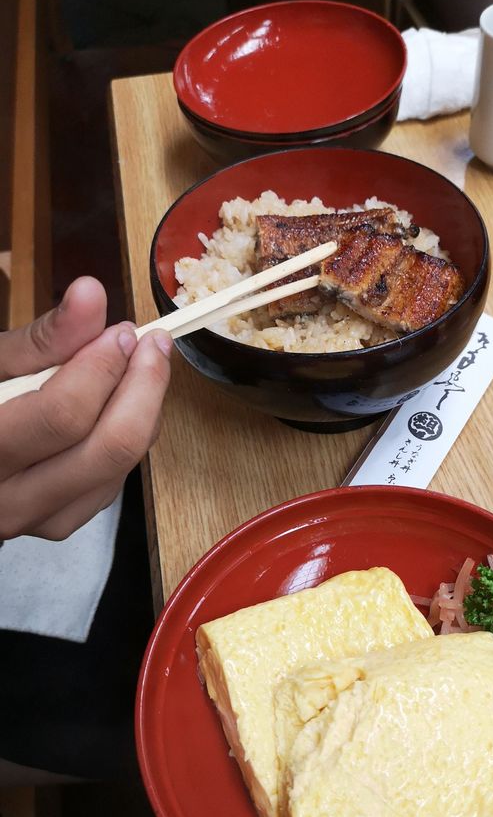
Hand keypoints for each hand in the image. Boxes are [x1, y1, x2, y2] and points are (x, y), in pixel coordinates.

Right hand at [0, 277, 171, 540]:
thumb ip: (43, 338)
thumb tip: (91, 293)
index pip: (64, 416)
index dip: (102, 367)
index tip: (121, 331)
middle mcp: (12, 501)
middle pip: (110, 448)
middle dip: (145, 388)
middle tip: (154, 344)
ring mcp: (41, 520)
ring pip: (122, 465)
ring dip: (143, 410)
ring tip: (139, 366)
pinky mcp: (63, 523)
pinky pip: (116, 478)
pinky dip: (128, 436)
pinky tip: (119, 405)